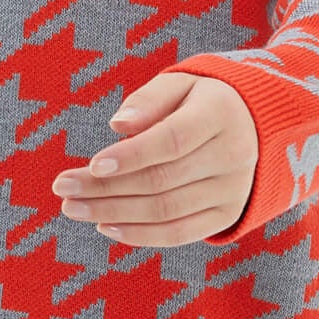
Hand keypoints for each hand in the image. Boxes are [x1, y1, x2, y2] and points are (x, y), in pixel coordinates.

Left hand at [51, 71, 257, 246]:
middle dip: (106, 188)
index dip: (131, 155)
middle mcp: (232, 156)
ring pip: (166, 211)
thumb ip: (149, 100)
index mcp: (220, 115)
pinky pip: (179, 233)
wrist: (256, 126)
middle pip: (161, 180)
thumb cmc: (201, 101)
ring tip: (73, 208)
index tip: (92, 165)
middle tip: (63, 188)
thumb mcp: (180, 84)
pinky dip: (140, 234)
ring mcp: (232, 190)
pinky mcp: (226, 215)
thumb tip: (118, 126)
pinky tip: (105, 226)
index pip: (173, 140)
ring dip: (114, 213)